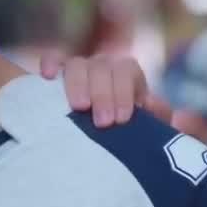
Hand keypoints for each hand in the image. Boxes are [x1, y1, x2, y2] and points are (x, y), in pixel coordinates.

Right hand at [39, 50, 169, 126]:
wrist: (94, 146)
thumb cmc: (126, 135)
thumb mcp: (148, 130)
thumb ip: (158, 117)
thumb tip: (152, 103)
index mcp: (127, 77)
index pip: (127, 70)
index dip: (124, 92)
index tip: (121, 119)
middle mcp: (103, 69)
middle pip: (102, 67)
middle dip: (104, 94)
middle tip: (102, 122)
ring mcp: (79, 71)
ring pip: (77, 64)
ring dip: (78, 83)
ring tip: (79, 107)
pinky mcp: (56, 77)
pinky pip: (52, 60)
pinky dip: (50, 63)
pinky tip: (48, 77)